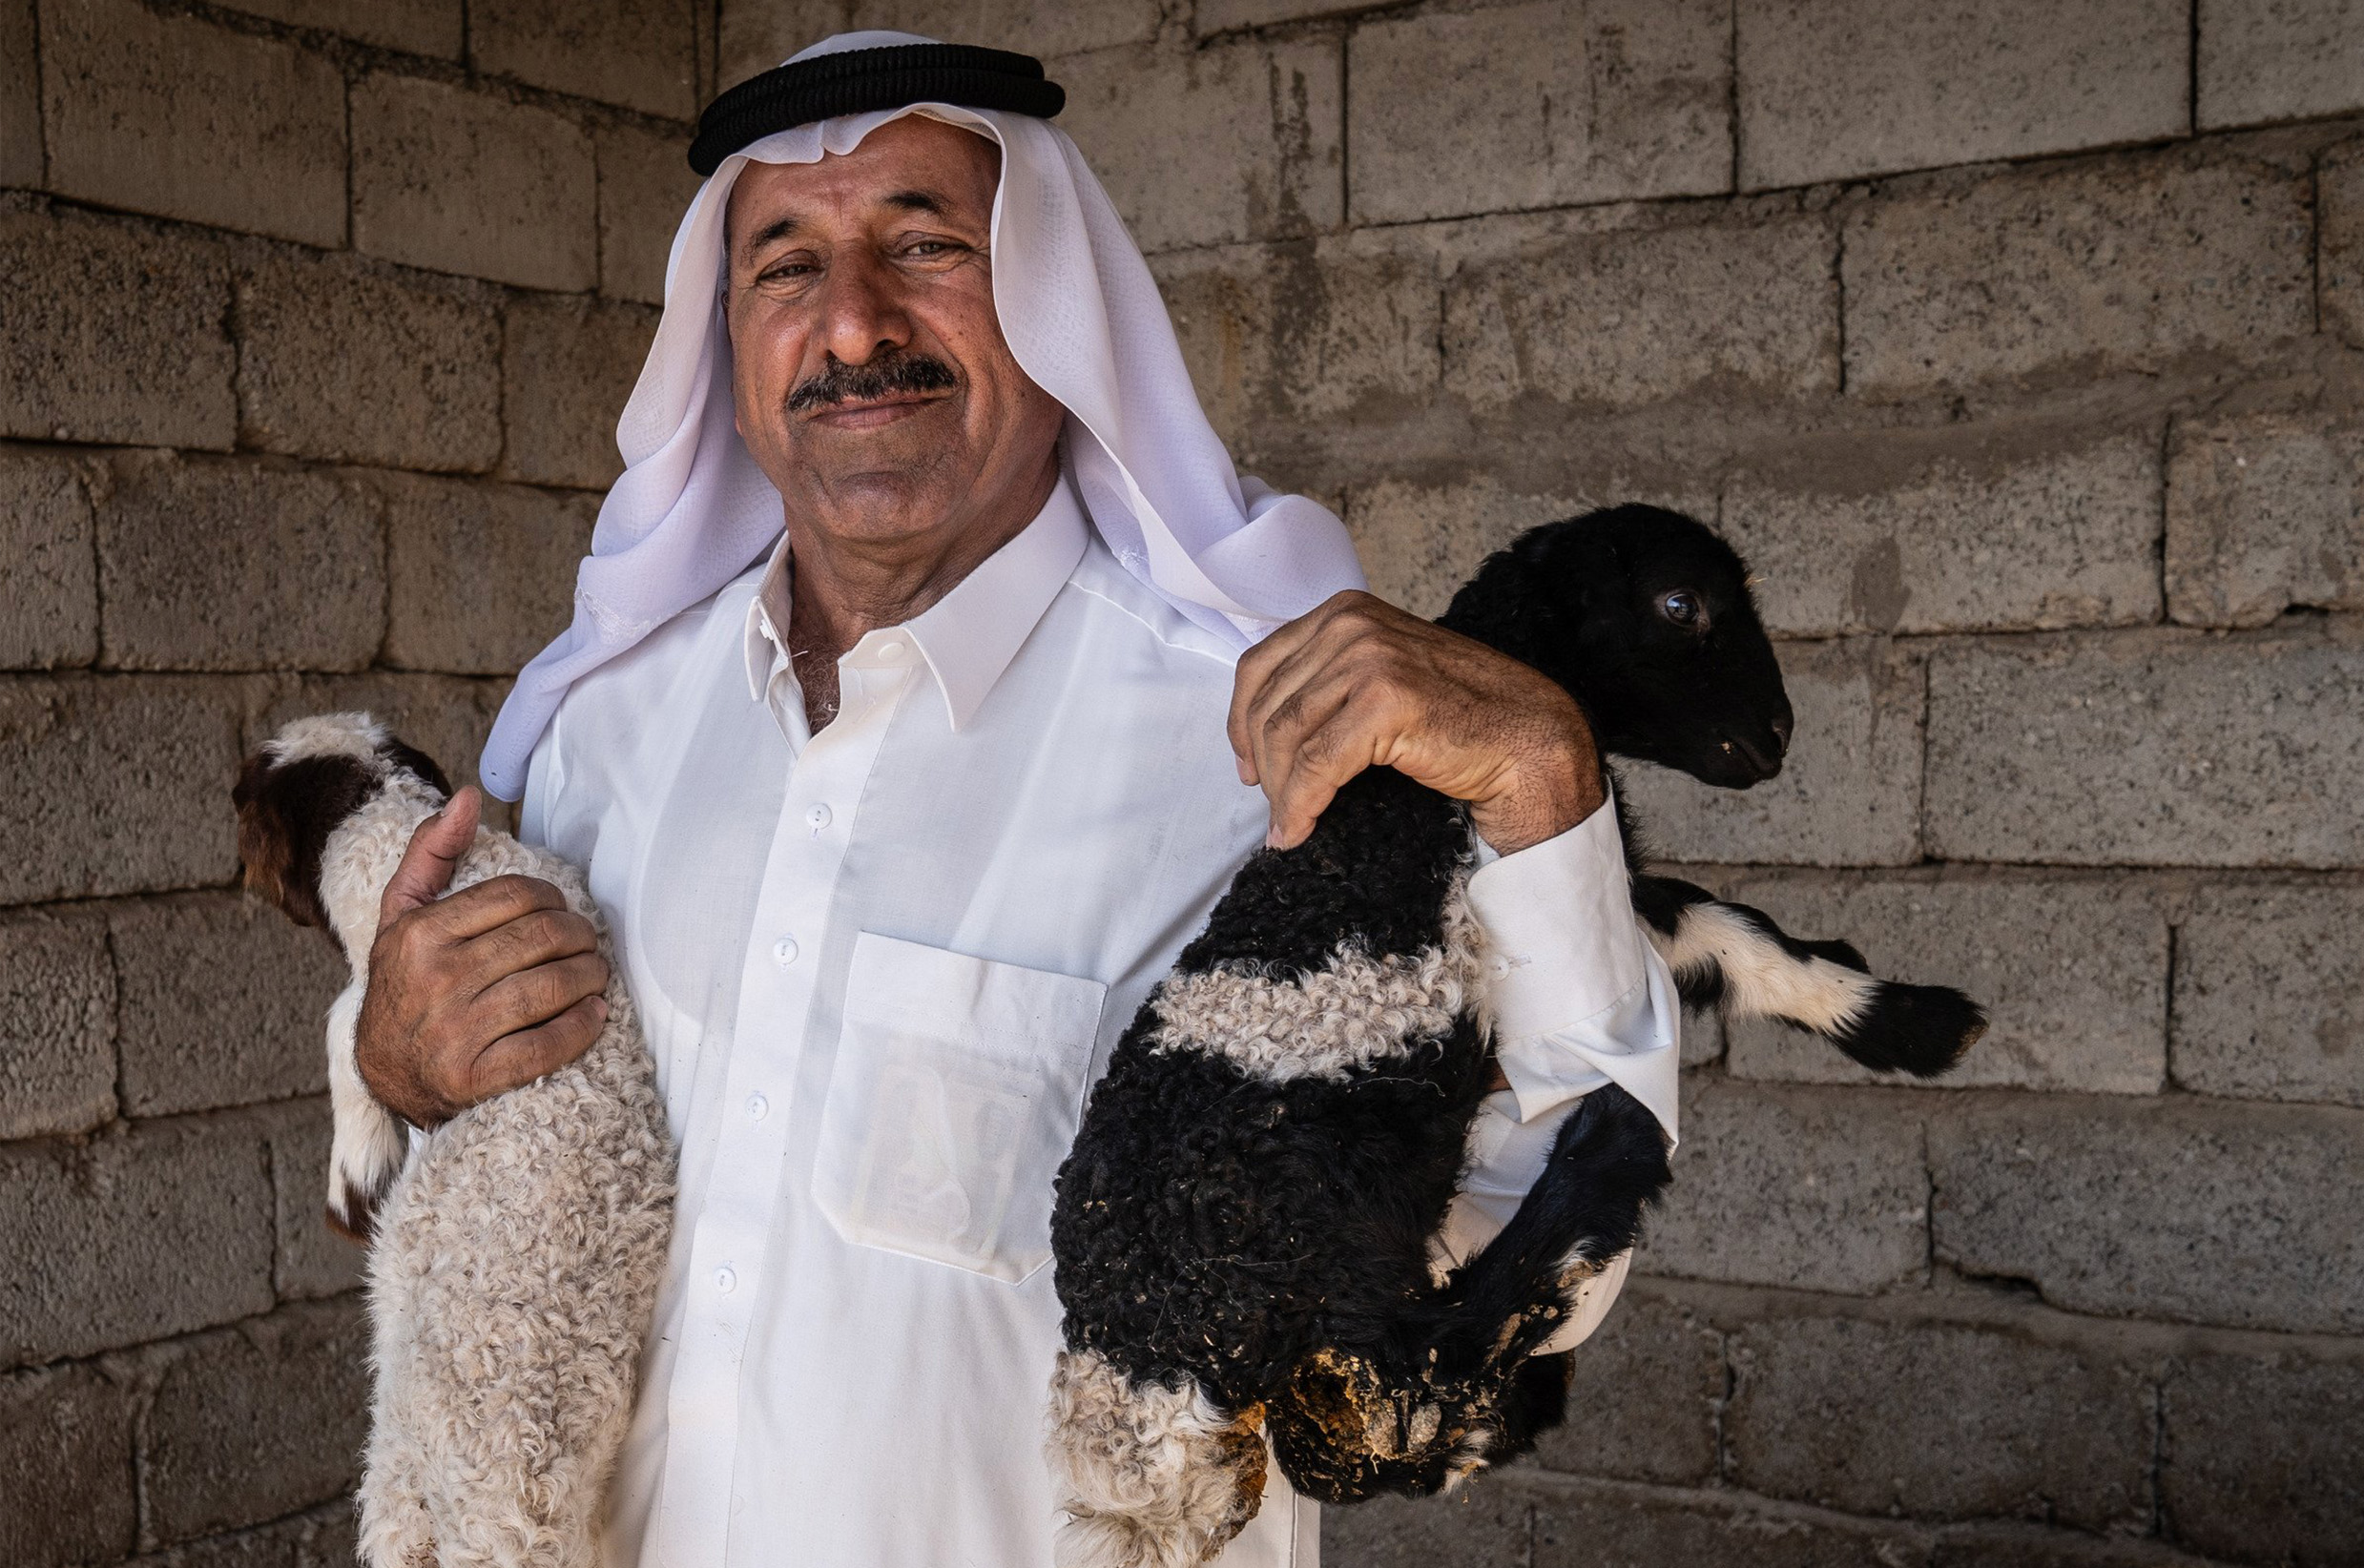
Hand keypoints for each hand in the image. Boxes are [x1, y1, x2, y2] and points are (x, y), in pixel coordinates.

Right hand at [353, 787, 609, 1127]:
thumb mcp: (402, 915)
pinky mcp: (474, 1078)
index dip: (553, 899)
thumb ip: (432, 854)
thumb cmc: (404, 982)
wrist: (383, 1072)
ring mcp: (455, 1031)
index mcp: (420, 934)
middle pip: (542, 938)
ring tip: (595, 974)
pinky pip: (547, 1045)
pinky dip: (582, 1026)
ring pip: (551, 986)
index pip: (516, 896)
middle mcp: (436, 979)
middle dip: (580, 936)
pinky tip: (592, 1015)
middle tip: (587, 943)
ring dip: (590, 976)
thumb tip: (468, 797)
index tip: (560, 911)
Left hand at [1228, 591, 1604, 855]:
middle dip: (1263, 764)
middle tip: (1273, 806)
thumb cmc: (1461, 715)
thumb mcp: (1384, 675)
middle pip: (1269, 704)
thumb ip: (1331, 681)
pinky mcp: (1385, 700)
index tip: (1246, 764)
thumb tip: (1265, 730)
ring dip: (1281, 791)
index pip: (1260, 665)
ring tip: (1288, 825)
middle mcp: (1352, 624)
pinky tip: (1299, 829)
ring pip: (1287, 736)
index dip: (1241, 722)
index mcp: (1345, 612)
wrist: (1527, 739)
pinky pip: (1318, 764)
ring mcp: (1369, 657)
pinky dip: (1300, 804)